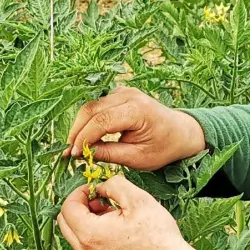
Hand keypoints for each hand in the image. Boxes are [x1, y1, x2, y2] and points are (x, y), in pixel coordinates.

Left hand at [56, 175, 208, 249]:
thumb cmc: (158, 236)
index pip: (68, 207)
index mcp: (90, 234)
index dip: (80, 191)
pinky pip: (87, 247)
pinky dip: (94, 233)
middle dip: (79, 206)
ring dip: (86, 220)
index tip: (96, 188)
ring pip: (75, 235)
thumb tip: (102, 187)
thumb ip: (114, 185)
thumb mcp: (138, 199)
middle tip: (100, 199)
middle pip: (64, 223)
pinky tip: (118, 228)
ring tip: (112, 213)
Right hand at [65, 86, 206, 170]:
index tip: (73, 154)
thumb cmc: (163, 147)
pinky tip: (86, 136)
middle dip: (77, 131)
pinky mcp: (120, 94)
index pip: (101, 121)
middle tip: (69, 151)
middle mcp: (129, 95)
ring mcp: (124, 91)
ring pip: (91, 106)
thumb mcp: (137, 158)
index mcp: (137, 110)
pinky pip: (97, 105)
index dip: (83, 138)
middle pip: (91, 109)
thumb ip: (109, 154)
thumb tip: (83, 153)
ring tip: (75, 146)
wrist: (180, 132)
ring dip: (80, 125)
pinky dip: (89, 120)